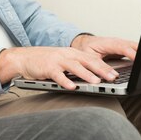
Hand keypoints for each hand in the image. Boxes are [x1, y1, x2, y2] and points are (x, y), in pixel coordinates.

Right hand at [0, 45, 120, 90]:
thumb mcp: (63, 60)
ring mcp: (56, 60)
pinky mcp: (47, 68)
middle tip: (113, 77)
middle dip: (101, 69)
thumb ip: (77, 66)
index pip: (92, 59)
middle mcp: (66, 55)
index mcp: (72, 53)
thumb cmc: (45, 61)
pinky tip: (71, 87)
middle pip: (86, 61)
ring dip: (86, 74)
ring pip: (74, 67)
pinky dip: (65, 81)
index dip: (105, 66)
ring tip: (96, 82)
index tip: (117, 74)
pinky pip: (57, 75)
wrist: (24, 58)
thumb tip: (96, 75)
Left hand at [71, 34, 137, 60]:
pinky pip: (135, 50)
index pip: (122, 47)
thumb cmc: (86, 48)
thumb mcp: (89, 57)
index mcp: (108, 43)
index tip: (138, 59)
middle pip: (133, 45)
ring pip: (135, 47)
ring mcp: (121, 44)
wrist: (84, 42)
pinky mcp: (124, 48)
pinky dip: (140, 54)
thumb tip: (110, 75)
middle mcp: (117, 42)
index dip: (131, 53)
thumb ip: (99, 65)